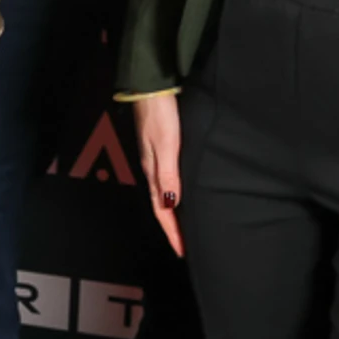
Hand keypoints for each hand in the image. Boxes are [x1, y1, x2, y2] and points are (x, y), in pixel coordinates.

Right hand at [133, 94, 184, 256]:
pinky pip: (169, 180)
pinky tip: (183, 193)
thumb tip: (172, 204)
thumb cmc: (159, 113)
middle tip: (186, 246)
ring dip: (175, 213)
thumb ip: (169, 174)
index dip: (173, 232)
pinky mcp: (162, 147)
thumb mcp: (166, 145)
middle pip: (164, 206)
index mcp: (153, 171)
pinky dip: (176, 194)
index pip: (163, 211)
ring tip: (187, 227)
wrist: (150, 87)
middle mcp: (154, 168)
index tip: (183, 252)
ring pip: (166, 193)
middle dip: (174, 228)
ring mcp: (157, 158)